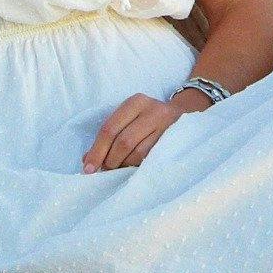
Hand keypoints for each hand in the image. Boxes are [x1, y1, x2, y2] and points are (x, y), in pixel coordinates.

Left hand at [85, 89, 203, 171]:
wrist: (184, 114)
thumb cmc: (148, 119)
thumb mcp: (129, 119)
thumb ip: (109, 136)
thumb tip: (87, 160)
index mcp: (135, 102)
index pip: (110, 128)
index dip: (97, 150)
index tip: (88, 168)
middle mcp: (152, 110)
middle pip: (123, 141)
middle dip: (110, 160)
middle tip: (104, 170)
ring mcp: (166, 126)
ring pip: (137, 152)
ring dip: (123, 164)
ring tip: (119, 167)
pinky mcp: (174, 140)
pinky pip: (150, 158)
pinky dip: (136, 165)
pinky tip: (132, 166)